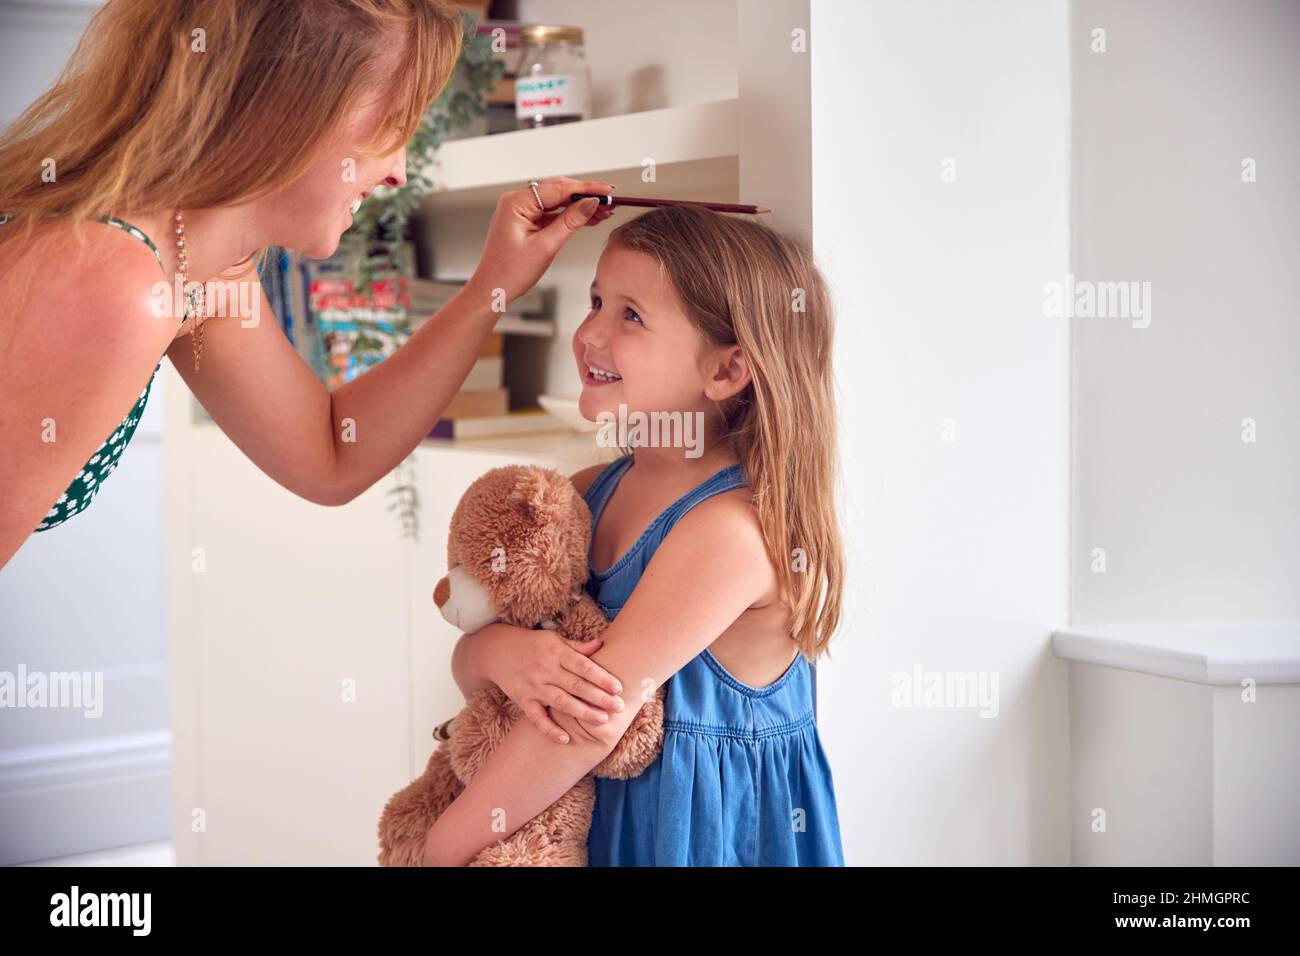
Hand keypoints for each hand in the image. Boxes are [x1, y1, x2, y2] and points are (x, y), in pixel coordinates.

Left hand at [463, 177, 615, 306]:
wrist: (492, 289)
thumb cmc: (510, 272)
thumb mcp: (546, 246)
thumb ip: (570, 222)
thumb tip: (591, 204)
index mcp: (516, 203)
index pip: (558, 188)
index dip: (586, 189)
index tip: (607, 191)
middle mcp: (517, 201)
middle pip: (558, 190)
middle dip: (585, 196)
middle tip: (610, 201)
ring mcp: (521, 210)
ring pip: (557, 201)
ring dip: (580, 206)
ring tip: (604, 211)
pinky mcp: (525, 220)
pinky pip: (551, 212)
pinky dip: (570, 215)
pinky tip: (588, 217)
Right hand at [477, 622, 625, 744]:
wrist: (497, 651)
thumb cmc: (533, 645)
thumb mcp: (555, 640)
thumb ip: (578, 647)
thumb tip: (602, 644)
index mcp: (557, 653)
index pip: (583, 666)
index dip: (602, 677)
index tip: (618, 688)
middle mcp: (546, 670)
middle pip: (576, 686)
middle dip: (599, 697)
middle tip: (619, 707)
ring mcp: (534, 687)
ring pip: (561, 702)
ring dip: (582, 712)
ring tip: (602, 721)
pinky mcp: (523, 700)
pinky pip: (537, 718)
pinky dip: (549, 729)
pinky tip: (565, 739)